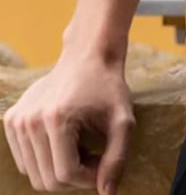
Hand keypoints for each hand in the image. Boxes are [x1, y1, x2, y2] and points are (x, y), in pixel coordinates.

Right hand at [2, 50, 134, 193]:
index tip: (104, 162)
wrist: (88, 56)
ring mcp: (17, 120)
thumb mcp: (122, 121)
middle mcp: (30, 121)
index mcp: (56, 119)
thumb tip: (106, 194)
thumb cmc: (108, 87)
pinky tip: (65, 140)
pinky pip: (25, 160)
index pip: (66, 176)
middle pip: (46, 180)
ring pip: (34, 174)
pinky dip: (45, 159)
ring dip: (60, 169)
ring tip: (81, 146)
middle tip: (94, 156)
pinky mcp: (11, 120)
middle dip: (74, 176)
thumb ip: (117, 159)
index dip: (89, 178)